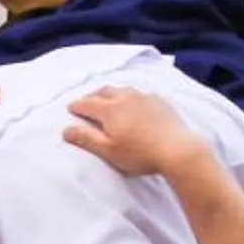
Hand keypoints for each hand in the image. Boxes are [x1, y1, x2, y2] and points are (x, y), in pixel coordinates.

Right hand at [63, 86, 202, 178]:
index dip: (77, 106)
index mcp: (110, 110)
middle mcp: (125, 98)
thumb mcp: (109, 151)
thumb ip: (86, 139)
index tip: (71, 109)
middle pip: (104, 92)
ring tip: (108, 99)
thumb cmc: (140, 154)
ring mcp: (144, 97)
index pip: (87, 104)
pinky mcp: (159, 101)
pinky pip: (139, 93)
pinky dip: (129, 96)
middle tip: (86, 102)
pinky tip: (134, 103)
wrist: (177, 149)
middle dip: (92, 96)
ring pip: (122, 89)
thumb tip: (65, 130)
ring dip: (111, 93)